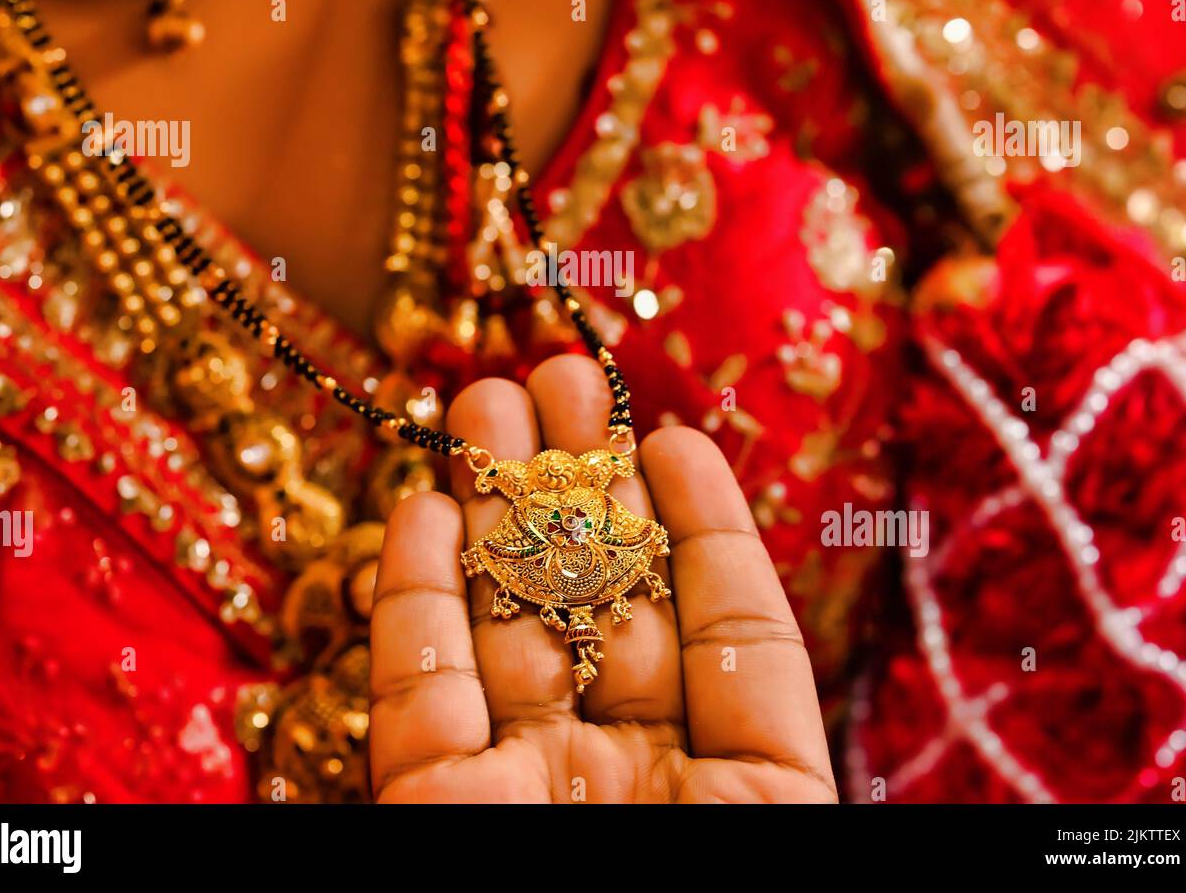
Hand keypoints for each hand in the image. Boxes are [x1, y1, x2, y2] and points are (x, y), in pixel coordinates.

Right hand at [368, 354, 834, 802]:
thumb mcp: (772, 788)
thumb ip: (746, 653)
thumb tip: (695, 491)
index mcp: (727, 777)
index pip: (720, 629)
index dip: (697, 525)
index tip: (666, 436)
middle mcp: (621, 770)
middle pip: (597, 606)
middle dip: (574, 489)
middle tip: (554, 381)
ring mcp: (519, 787)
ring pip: (501, 627)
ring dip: (488, 513)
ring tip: (484, 404)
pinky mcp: (429, 805)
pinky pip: (417, 693)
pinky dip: (413, 600)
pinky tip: (421, 508)